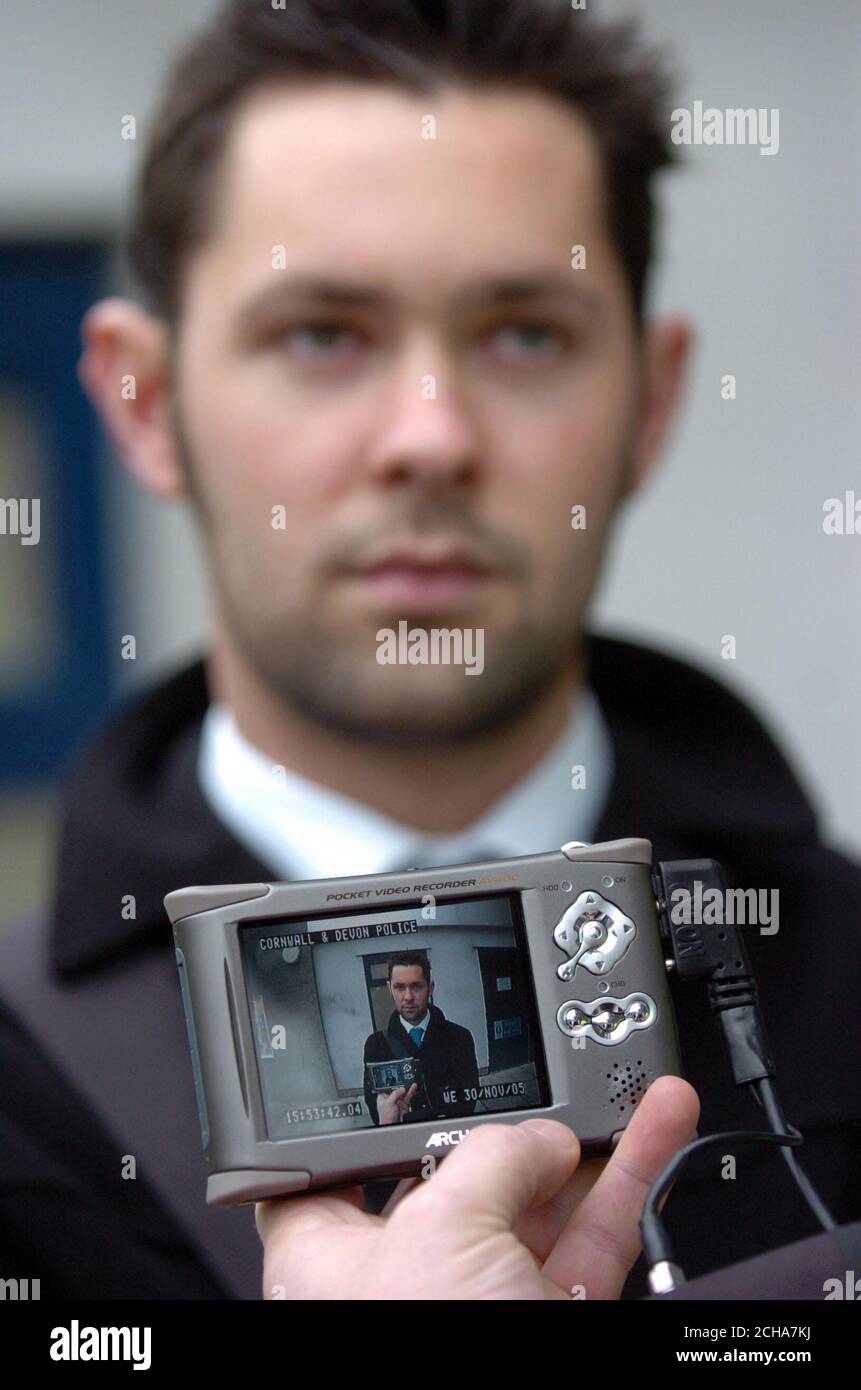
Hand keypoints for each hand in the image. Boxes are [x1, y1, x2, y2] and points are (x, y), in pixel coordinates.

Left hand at [256, 1075, 698, 1298]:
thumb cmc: (425, 1359)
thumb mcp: (441, 1233)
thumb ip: (489, 1159)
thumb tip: (543, 1142)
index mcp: (334, 1258)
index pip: (335, 1166)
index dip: (373, 1116)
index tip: (413, 1073)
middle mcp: (408, 1277)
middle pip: (457, 1170)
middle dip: (510, 1121)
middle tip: (547, 1079)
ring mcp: (485, 1300)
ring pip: (539, 1197)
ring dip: (590, 1138)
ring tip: (629, 1083)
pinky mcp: (554, 1317)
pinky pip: (595, 1233)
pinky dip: (631, 1178)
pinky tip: (658, 1125)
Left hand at [377, 1082, 417, 1124]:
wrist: (393, 1127)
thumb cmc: (386, 1118)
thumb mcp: (389, 1103)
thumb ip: (395, 1094)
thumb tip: (402, 1088)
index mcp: (383, 1097)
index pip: (388, 1087)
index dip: (393, 1083)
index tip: (398, 1079)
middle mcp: (391, 1098)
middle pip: (397, 1089)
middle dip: (402, 1085)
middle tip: (406, 1081)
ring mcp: (398, 1101)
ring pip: (404, 1092)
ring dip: (408, 1088)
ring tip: (412, 1083)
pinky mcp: (404, 1105)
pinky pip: (408, 1096)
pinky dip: (411, 1092)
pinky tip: (413, 1088)